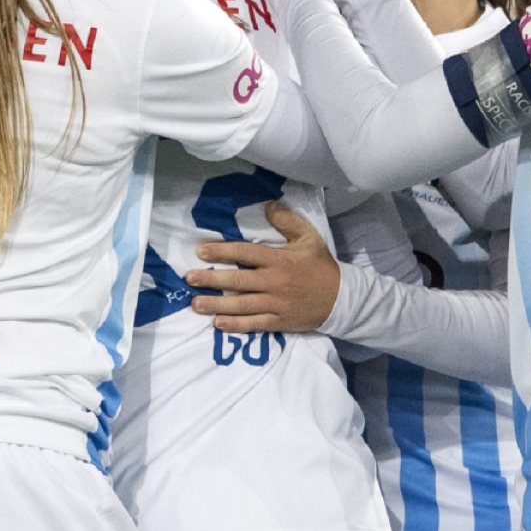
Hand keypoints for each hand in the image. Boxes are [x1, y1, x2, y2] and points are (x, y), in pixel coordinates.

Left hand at [186, 203, 339, 331]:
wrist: (341, 297)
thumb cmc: (320, 265)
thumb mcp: (309, 237)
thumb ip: (287, 221)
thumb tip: (268, 205)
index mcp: (279, 260)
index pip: (246, 253)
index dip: (222, 252)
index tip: (201, 251)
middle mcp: (274, 282)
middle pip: (238, 281)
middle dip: (212, 279)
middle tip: (189, 278)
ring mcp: (276, 304)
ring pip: (241, 305)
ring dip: (217, 304)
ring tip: (195, 303)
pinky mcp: (279, 322)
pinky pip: (253, 324)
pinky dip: (235, 325)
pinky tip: (218, 323)